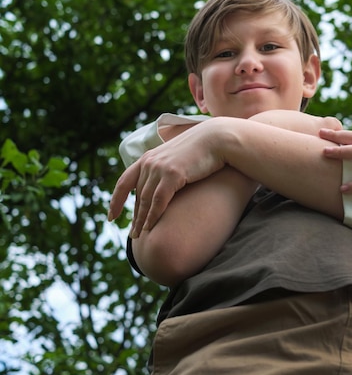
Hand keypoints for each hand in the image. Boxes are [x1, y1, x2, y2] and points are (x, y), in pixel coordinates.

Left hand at [108, 120, 226, 237]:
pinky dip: (153, 215)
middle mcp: (149, 162)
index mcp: (148, 157)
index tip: (111, 216)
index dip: (116, 200)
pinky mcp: (172, 174)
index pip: (124, 181)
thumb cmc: (203, 149)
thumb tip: (166, 182)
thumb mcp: (178, 158)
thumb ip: (168, 168)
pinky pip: (158, 200)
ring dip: (141, 220)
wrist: (217, 139)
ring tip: (140, 236)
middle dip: (134, 216)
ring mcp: (159, 168)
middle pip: (137, 195)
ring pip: (145, 200)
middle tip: (133, 234)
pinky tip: (151, 227)